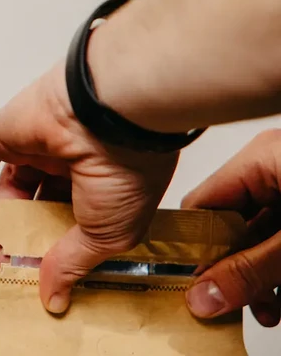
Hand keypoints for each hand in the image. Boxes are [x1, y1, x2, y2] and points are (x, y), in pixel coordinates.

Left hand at [0, 61, 178, 313]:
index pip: (77, 219)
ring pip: (10, 187)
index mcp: (108, 183)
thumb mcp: (106, 234)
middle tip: (22, 268)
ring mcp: (37, 145)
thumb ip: (73, 264)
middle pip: (41, 204)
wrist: (111, 114)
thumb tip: (53, 297)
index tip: (50, 279)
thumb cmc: (128, 167)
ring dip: (2, 221)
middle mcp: (73, 162)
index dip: (62, 249)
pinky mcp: (4, 132)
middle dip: (30, 237)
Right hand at [181, 130, 280, 326]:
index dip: (197, 250)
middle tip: (237, 306)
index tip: (198, 287)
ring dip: (262, 276)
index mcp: (262, 160)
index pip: (202, 205)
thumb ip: (251, 271)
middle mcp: (273, 167)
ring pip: (261, 236)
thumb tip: (202, 297)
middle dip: (236, 271)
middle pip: (232, 225)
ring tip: (269, 310)